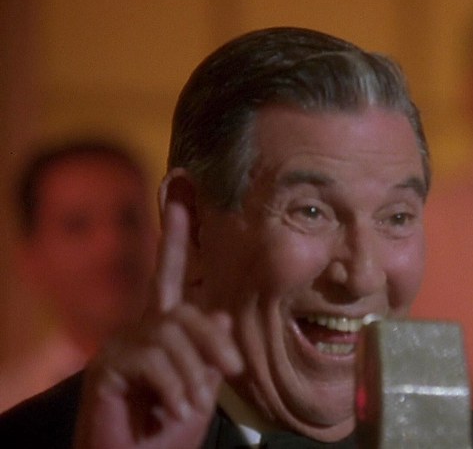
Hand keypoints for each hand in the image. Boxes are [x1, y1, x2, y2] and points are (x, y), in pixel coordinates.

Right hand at [73, 201, 243, 448]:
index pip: (174, 269)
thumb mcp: (204, 382)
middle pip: (186, 309)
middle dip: (212, 341)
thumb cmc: (172, 424)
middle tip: (231, 370)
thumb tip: (225, 319)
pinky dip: (174, 385)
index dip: (178, 228)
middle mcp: (142, 326)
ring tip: (191, 403)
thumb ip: (212, 349)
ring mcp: (122, 344)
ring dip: (194, 373)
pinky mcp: (108, 364)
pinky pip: (155, 359)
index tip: (180, 181)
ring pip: (174, 335)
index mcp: (168, 326)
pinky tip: (173, 407)